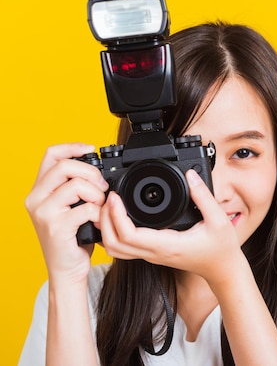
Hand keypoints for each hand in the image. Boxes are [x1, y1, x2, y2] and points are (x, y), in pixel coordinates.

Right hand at [24, 143, 108, 285]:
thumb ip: (75, 187)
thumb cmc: (73, 237)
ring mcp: (43, 213)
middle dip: (91, 173)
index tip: (91, 149)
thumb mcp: (70, 206)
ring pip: (76, 185)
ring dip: (97, 194)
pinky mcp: (56, 227)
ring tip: (99, 207)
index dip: (72, 147)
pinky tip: (99, 221)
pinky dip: (99, 213)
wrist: (67, 268)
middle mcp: (35, 198)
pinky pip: (86, 208)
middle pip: (65, 166)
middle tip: (102, 189)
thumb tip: (97, 168)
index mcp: (39, 190)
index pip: (50, 154)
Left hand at [99, 169, 244, 286]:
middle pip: (114, 244)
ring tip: (112, 207)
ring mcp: (152, 255)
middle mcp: (155, 253)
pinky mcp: (153, 254)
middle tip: (110, 199)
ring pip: (116, 249)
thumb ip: (203, 196)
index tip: (117, 197)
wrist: (222, 270)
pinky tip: (121, 217)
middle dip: (105, 220)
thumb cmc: (222, 249)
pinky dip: (115, 233)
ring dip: (107, 229)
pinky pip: (125, 248)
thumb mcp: (219, 219)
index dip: (115, 216)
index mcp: (167, 245)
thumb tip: (190, 175)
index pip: (128, 236)